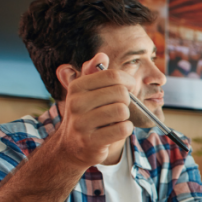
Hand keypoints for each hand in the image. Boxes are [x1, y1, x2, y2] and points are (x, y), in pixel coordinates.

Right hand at [52, 52, 135, 168]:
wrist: (72, 145)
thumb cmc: (87, 114)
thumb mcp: (87, 91)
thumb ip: (94, 72)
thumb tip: (101, 55)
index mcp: (77, 87)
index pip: (112, 76)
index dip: (128, 81)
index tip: (128, 87)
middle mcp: (76, 103)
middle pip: (121, 93)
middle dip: (125, 101)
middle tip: (117, 107)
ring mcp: (82, 124)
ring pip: (122, 111)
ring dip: (124, 117)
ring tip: (113, 120)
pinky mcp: (91, 142)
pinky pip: (123, 128)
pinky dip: (125, 129)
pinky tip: (114, 130)